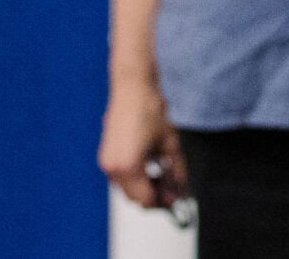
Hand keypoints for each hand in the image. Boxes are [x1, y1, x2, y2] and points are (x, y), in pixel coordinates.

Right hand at [100, 80, 188, 209]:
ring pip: (126, 188)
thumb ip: (176, 172)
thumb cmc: (148, 109)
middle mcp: (113, 167)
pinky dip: (134, 177)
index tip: (175, 199)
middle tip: (172, 190)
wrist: (132, 87)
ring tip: (162, 177)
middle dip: (153, 196)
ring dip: (143, 187)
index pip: (145, 199)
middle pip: (133, 197)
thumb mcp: (170, 144)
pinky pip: (120, 176)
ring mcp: (106, 161)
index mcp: (128, 167)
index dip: (162, 202)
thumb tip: (182, 189)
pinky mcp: (106, 154)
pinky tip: (149, 167)